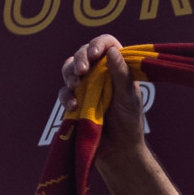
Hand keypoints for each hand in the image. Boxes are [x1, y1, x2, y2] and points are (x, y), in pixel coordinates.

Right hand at [59, 34, 145, 164]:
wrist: (118, 150)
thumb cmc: (129, 123)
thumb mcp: (129, 99)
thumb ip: (121, 75)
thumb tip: (113, 51)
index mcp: (117, 69)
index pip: (108, 45)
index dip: (99, 44)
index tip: (95, 54)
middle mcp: (100, 73)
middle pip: (84, 53)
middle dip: (80, 58)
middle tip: (82, 71)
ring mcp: (86, 86)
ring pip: (69, 69)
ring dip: (70, 74)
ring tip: (75, 85)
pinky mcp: (74, 100)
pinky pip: (64, 92)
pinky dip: (66, 96)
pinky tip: (73, 105)